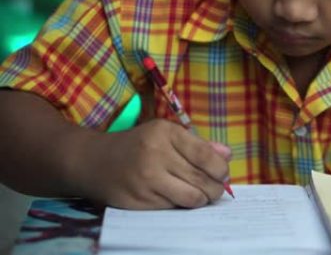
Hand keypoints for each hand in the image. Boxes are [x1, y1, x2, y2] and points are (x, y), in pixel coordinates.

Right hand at [81, 119, 230, 208]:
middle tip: (216, 189)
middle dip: (215, 188)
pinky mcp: (138, 201)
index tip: (224, 174)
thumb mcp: (166, 134)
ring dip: (202, 200)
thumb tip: (227, 155)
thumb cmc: (138, 145)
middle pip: (201, 180)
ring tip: (201, 195)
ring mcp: (145, 180)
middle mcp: (154, 155)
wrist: (93, 161)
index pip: (205, 155)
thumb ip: (199, 144)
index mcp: (164, 133)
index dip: (221, 169)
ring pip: (191, 198)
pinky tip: (177, 197)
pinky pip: (172, 208)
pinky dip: (180, 205)